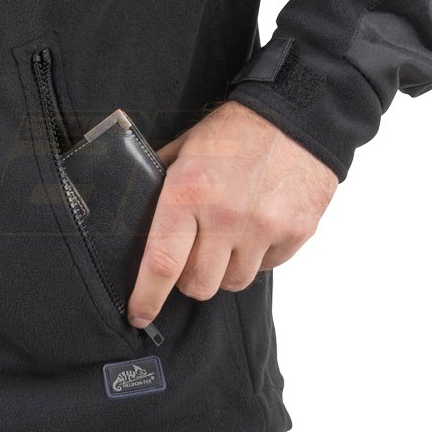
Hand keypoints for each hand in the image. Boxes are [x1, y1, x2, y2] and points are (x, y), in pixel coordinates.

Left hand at [127, 100, 338, 328]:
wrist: (295, 116)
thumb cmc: (233, 132)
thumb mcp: (184, 149)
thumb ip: (158, 185)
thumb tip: (135, 217)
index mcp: (189, 193)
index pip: (162, 263)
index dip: (147, 297)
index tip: (139, 314)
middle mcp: (227, 217)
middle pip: (198, 285)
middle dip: (187, 280)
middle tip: (190, 256)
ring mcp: (265, 228)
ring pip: (233, 282)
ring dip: (223, 270)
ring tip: (226, 238)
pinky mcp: (296, 234)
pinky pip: (266, 268)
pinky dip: (255, 257)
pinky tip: (255, 227)